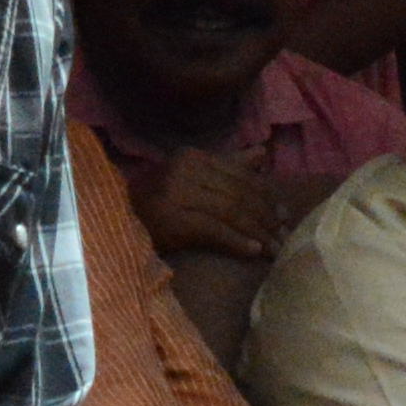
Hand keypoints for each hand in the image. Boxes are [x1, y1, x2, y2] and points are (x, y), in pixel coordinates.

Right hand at [137, 145, 285, 264]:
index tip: (285, 216)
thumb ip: (228, 165)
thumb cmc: (159, 202)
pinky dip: (237, 241)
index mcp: (194, 157)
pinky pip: (215, 230)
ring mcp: (177, 193)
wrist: (120, 220)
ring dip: (258, 232)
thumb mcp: (193, 177)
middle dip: (266, 217)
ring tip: (275, 248)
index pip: (240, 176)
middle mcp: (186, 170)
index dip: (266, 196)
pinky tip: (254, 252)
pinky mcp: (173, 219)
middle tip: (284, 236)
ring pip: (231, 211)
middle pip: (239, 194)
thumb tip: (262, 154)